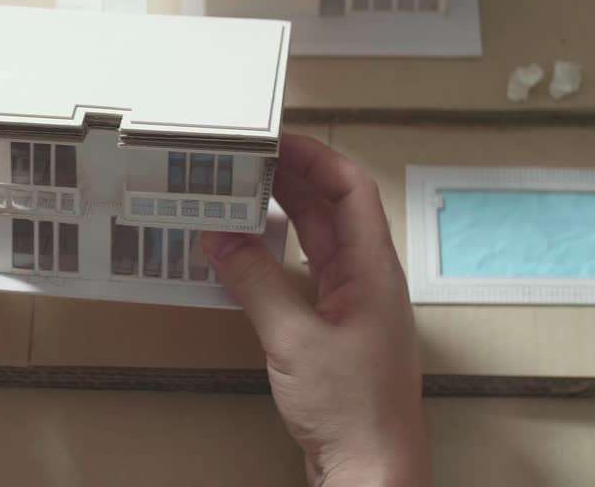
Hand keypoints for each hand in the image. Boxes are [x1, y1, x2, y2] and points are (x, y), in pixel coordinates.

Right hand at [203, 134, 428, 486]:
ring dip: (284, 217)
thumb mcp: (294, 337)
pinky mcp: (335, 333)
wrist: (371, 470)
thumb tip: (221, 237)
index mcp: (373, 271)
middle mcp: (367, 282)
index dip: (317, 158)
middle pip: (333, 212)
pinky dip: (276, 257)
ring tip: (242, 195)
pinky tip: (248, 254)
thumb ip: (255, 281)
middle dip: (293, 180)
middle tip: (248, 160)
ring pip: (318, 244)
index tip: (277, 140)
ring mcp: (353, 307)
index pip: (352, 191)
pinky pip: (305, 276)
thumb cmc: (354, 410)